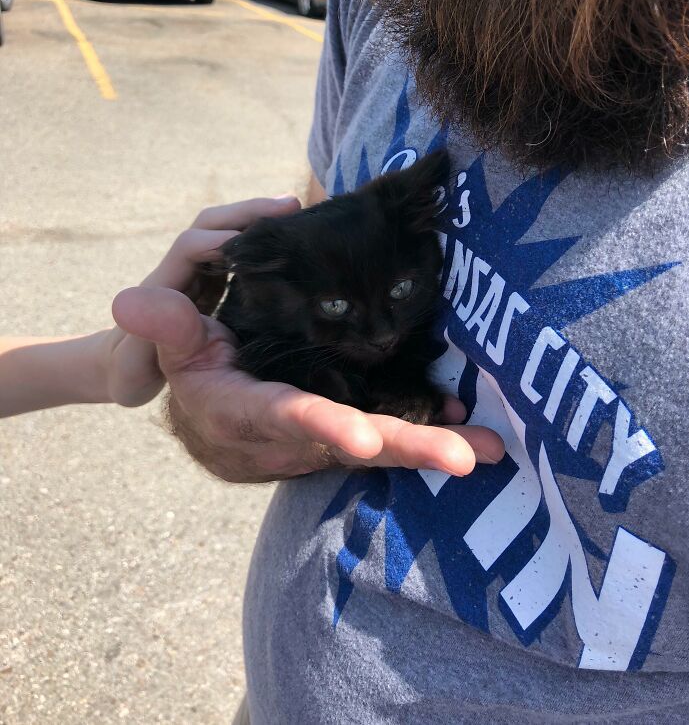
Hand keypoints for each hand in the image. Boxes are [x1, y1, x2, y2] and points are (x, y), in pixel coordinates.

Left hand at [103, 196, 300, 407]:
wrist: (121, 373)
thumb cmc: (127, 375)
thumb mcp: (129, 370)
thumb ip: (138, 342)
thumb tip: (132, 301)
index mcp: (163, 289)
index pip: (191, 247)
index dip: (223, 239)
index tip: (263, 242)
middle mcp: (180, 272)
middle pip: (210, 225)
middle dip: (248, 212)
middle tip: (292, 206)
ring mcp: (195, 275)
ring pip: (224, 232)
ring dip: (257, 220)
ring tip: (299, 216)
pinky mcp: (208, 283)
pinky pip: (234, 253)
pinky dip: (259, 241)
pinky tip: (288, 245)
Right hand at [112, 290, 505, 482]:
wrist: (214, 418)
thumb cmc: (197, 371)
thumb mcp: (174, 346)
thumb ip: (166, 326)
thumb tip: (131, 299)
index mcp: (248, 412)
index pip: (287, 416)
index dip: (322, 426)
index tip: (362, 438)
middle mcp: (293, 437)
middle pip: (353, 443)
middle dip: (405, 448)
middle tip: (461, 457)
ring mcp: (326, 439)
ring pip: (382, 445)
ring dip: (434, 446)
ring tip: (489, 450)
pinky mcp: (348, 430)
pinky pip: (392, 435)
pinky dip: (432, 433)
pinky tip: (479, 436)